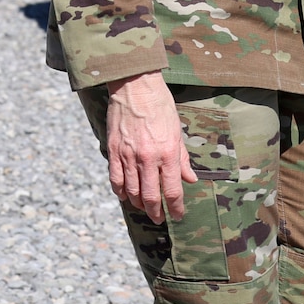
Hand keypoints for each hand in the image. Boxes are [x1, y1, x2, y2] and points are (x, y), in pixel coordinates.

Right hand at [105, 71, 196, 223]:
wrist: (135, 85)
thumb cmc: (160, 105)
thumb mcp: (177, 130)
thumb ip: (182, 158)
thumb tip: (190, 179)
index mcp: (168, 152)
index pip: (172, 190)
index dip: (176, 207)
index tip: (178, 215)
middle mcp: (148, 157)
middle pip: (150, 196)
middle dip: (156, 212)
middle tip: (160, 218)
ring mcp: (128, 155)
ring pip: (131, 191)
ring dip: (138, 204)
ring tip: (144, 208)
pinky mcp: (113, 150)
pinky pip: (115, 179)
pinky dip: (120, 191)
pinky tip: (125, 195)